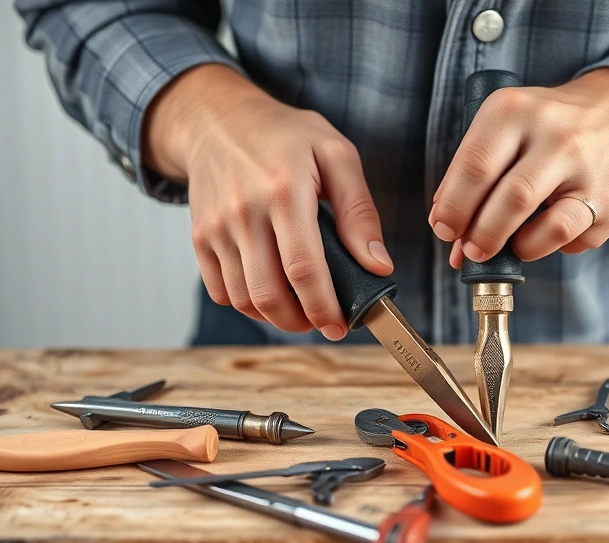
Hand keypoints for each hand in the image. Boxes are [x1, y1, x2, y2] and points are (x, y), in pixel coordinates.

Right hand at [143, 64, 392, 339]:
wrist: (219, 119)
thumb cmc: (286, 136)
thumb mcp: (337, 156)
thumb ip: (359, 211)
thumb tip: (378, 264)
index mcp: (285, 191)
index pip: (303, 268)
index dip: (323, 306)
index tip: (341, 326)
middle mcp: (244, 212)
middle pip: (268, 293)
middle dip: (301, 322)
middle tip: (324, 322)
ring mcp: (216, 226)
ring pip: (244, 298)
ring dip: (275, 317)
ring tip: (301, 310)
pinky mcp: (199, 236)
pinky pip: (221, 290)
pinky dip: (247, 303)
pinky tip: (271, 292)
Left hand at [428, 68, 608, 266]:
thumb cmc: (549, 125)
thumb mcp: (507, 124)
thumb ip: (474, 169)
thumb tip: (445, 225)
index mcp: (517, 110)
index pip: (475, 166)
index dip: (453, 207)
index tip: (444, 229)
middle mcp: (556, 136)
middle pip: (508, 200)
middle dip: (479, 236)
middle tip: (470, 250)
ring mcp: (588, 171)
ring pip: (545, 229)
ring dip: (516, 248)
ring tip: (509, 245)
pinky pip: (570, 240)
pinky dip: (549, 247)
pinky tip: (544, 234)